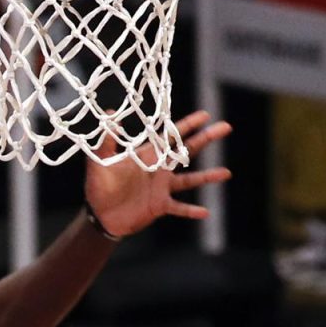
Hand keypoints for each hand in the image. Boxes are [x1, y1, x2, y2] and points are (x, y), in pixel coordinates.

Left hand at [84, 111, 231, 238]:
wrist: (100, 213)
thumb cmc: (100, 184)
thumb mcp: (100, 160)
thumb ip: (106, 140)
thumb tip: (108, 113)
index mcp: (148, 154)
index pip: (171, 136)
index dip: (187, 125)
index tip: (205, 115)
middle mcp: (160, 169)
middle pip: (188, 151)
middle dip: (206, 138)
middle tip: (225, 127)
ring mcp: (162, 187)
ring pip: (190, 180)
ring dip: (207, 176)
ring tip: (226, 172)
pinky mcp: (160, 206)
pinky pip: (179, 208)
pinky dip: (191, 210)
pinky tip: (205, 212)